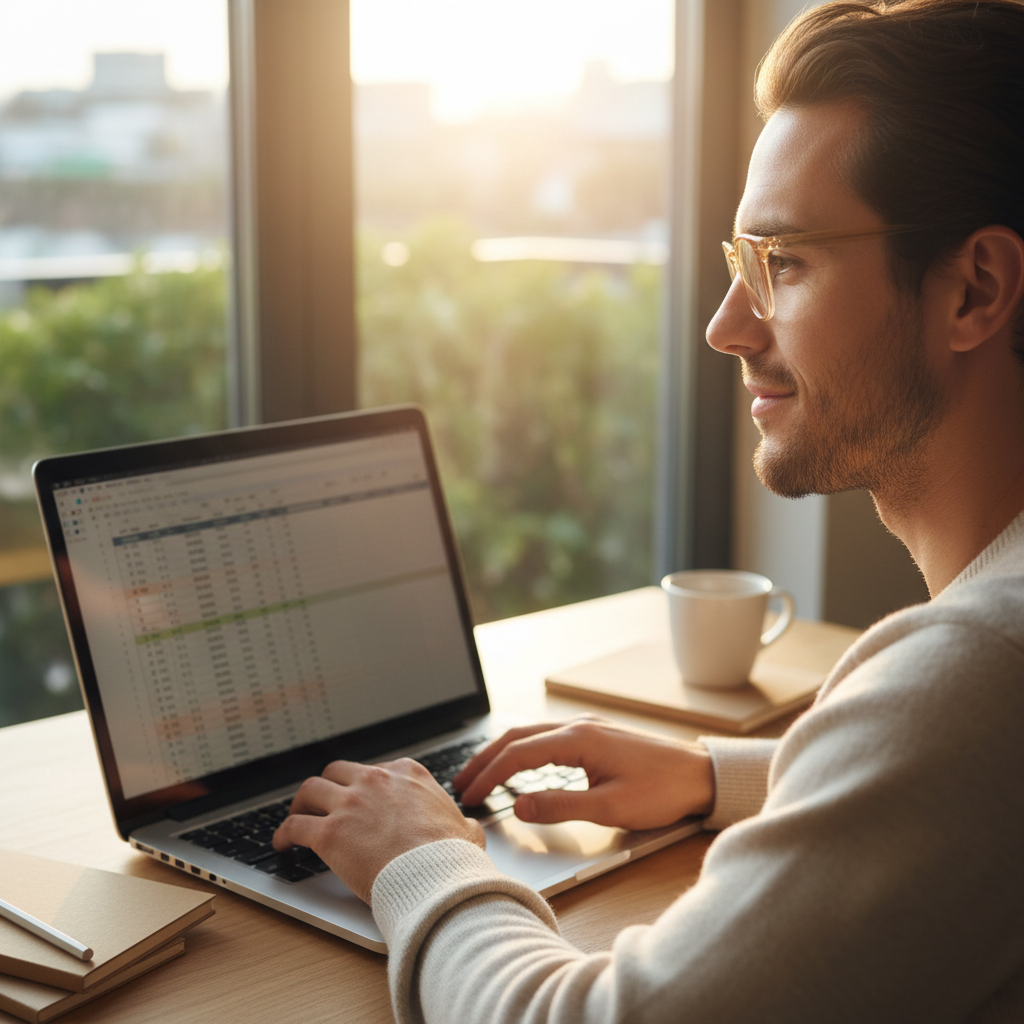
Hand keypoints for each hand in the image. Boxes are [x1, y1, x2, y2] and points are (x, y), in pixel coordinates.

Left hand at [273, 758, 484, 903]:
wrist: (437, 875)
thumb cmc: (452, 856)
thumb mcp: (466, 830)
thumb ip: (461, 824)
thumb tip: (469, 829)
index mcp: (407, 774)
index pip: (374, 770)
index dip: (362, 785)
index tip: (357, 797)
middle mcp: (375, 780)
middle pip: (337, 772)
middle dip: (327, 786)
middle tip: (322, 803)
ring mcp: (350, 803)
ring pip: (310, 790)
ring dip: (300, 803)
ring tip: (295, 817)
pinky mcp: (330, 832)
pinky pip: (295, 826)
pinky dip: (283, 833)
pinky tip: (281, 844)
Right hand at [452, 714, 714, 830]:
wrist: (701, 775)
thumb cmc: (662, 791)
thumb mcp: (609, 807)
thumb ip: (559, 806)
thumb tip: (518, 805)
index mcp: (578, 739)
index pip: (517, 753)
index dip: (488, 774)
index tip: (469, 795)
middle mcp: (578, 727)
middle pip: (517, 736)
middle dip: (485, 759)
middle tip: (461, 783)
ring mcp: (587, 729)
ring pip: (531, 735)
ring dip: (503, 753)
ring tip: (481, 775)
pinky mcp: (596, 737)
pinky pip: (547, 739)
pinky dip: (524, 751)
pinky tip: (519, 767)